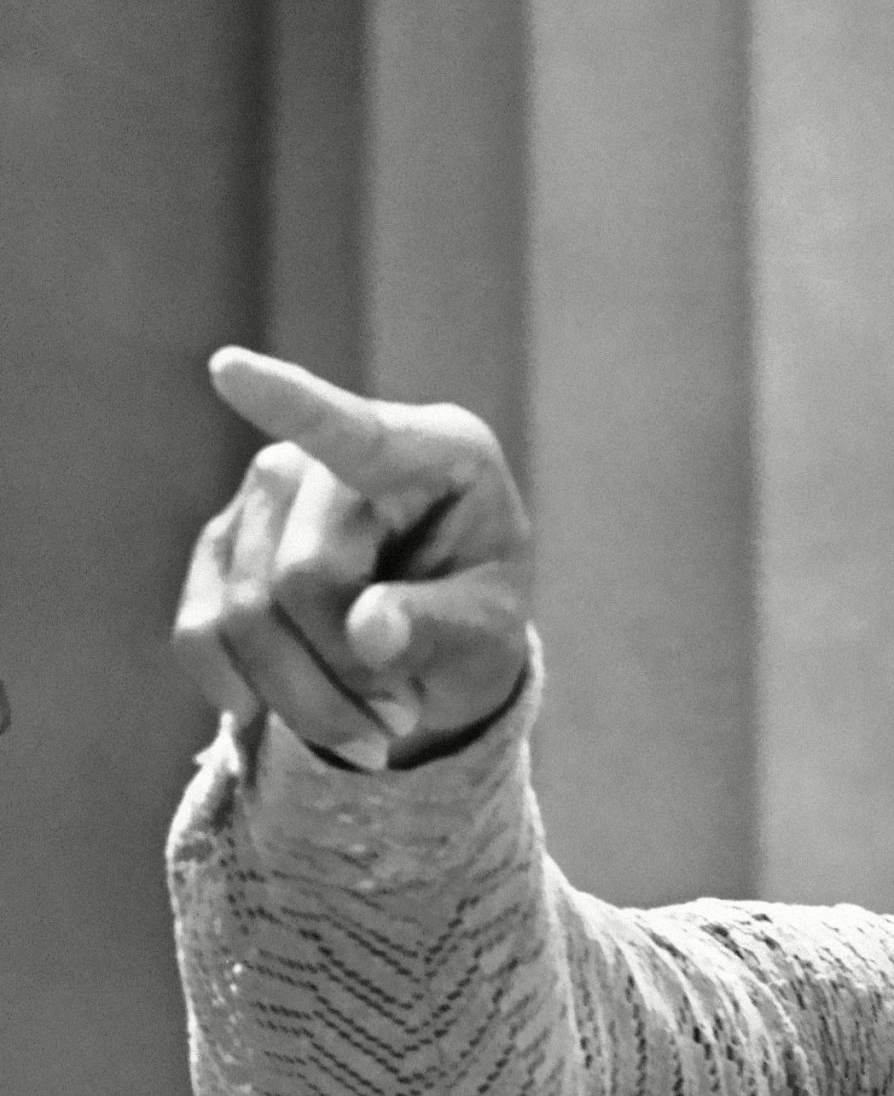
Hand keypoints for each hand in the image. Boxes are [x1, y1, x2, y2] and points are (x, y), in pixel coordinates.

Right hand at [173, 347, 532, 769]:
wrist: (431, 655)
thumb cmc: (477, 622)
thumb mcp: (490, 634)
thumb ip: (440, 628)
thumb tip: (369, 630)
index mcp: (437, 452)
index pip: (356, 434)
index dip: (293, 405)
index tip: (231, 370)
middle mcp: (337, 457)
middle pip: (305, 575)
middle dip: (349, 667)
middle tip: (399, 716)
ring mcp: (268, 493)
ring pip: (248, 617)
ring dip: (307, 700)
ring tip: (371, 725)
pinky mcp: (221, 544)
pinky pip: (202, 633)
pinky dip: (247, 693)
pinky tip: (284, 712)